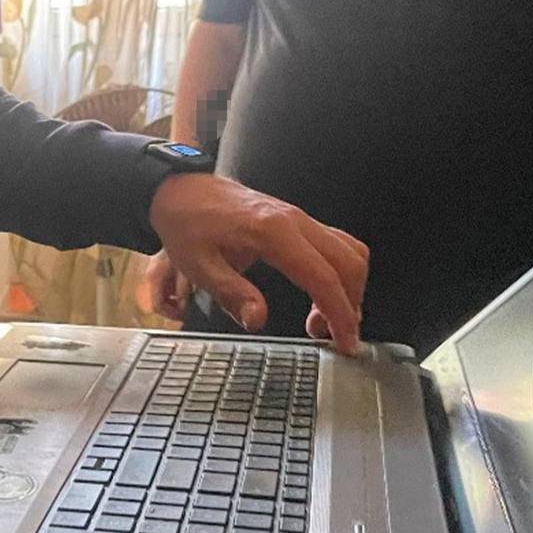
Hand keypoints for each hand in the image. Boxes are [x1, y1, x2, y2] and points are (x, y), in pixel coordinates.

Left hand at [148, 173, 367, 354]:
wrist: (181, 189)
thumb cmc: (187, 224)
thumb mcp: (199, 265)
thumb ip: (231, 294)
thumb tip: (258, 320)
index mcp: (273, 232)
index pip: (323, 276)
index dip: (340, 314)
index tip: (344, 343)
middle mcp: (293, 220)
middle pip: (348, 262)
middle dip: (351, 304)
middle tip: (333, 337)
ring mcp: (297, 216)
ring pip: (348, 250)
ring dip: (348, 287)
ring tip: (322, 318)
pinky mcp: (294, 219)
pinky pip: (334, 243)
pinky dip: (339, 271)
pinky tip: (318, 293)